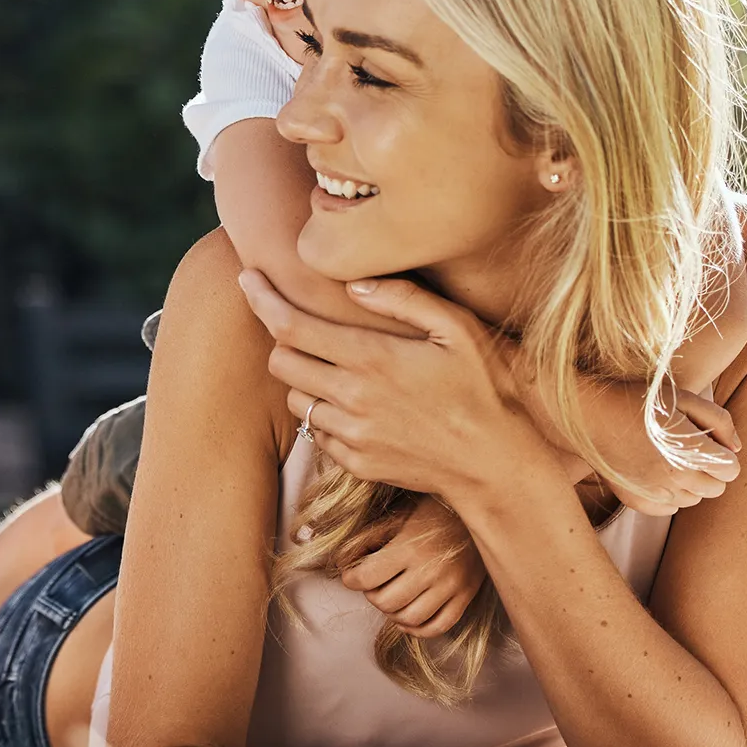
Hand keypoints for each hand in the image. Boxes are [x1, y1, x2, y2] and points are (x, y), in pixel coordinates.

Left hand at [246, 270, 556, 506]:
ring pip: (295, 400)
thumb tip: (353, 283)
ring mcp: (353, 435)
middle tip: (306, 328)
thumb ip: (404, 299)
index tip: (247, 279)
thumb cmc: (487, 390)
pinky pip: (318, 433)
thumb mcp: (459, 329)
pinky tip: (360, 405)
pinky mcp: (357, 463)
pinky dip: (326, 415)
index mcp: (373, 358)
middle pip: (280, 362)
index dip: (261, 299)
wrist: (499, 466)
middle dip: (283, 340)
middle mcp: (353, 397)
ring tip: (340, 369)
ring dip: (304, 380)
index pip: (291, 326)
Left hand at [344, 499, 484, 637]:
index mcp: (409, 547)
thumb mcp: (398, 516)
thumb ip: (370, 538)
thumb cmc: (433, 509)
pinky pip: (438, 627)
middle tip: (371, 584)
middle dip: (371, 595)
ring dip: (392, 613)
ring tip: (390, 598)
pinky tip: (408, 616)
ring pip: (411, 618)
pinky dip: (418, 629)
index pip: (367, 578)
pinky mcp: (466, 596)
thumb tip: (344, 560)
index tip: (351, 576)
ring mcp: (451, 587)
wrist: (480, 506)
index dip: (351, 580)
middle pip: (386, 602)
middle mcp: (430, 571)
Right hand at [589, 386, 741, 516]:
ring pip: (693, 500)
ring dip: (690, 483)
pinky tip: (655, 473)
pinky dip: (669, 495)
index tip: (706, 440)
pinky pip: (668, 508)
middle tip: (688, 448)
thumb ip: (719, 420)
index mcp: (690, 452)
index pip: (731, 469)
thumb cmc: (636, 399)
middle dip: (710, 470)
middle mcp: (674, 478)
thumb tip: (735, 448)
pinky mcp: (636, 500)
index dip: (723, 453)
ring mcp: (654, 492)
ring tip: (669, 458)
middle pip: (716, 488)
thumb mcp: (683, 397)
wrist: (587, 413)